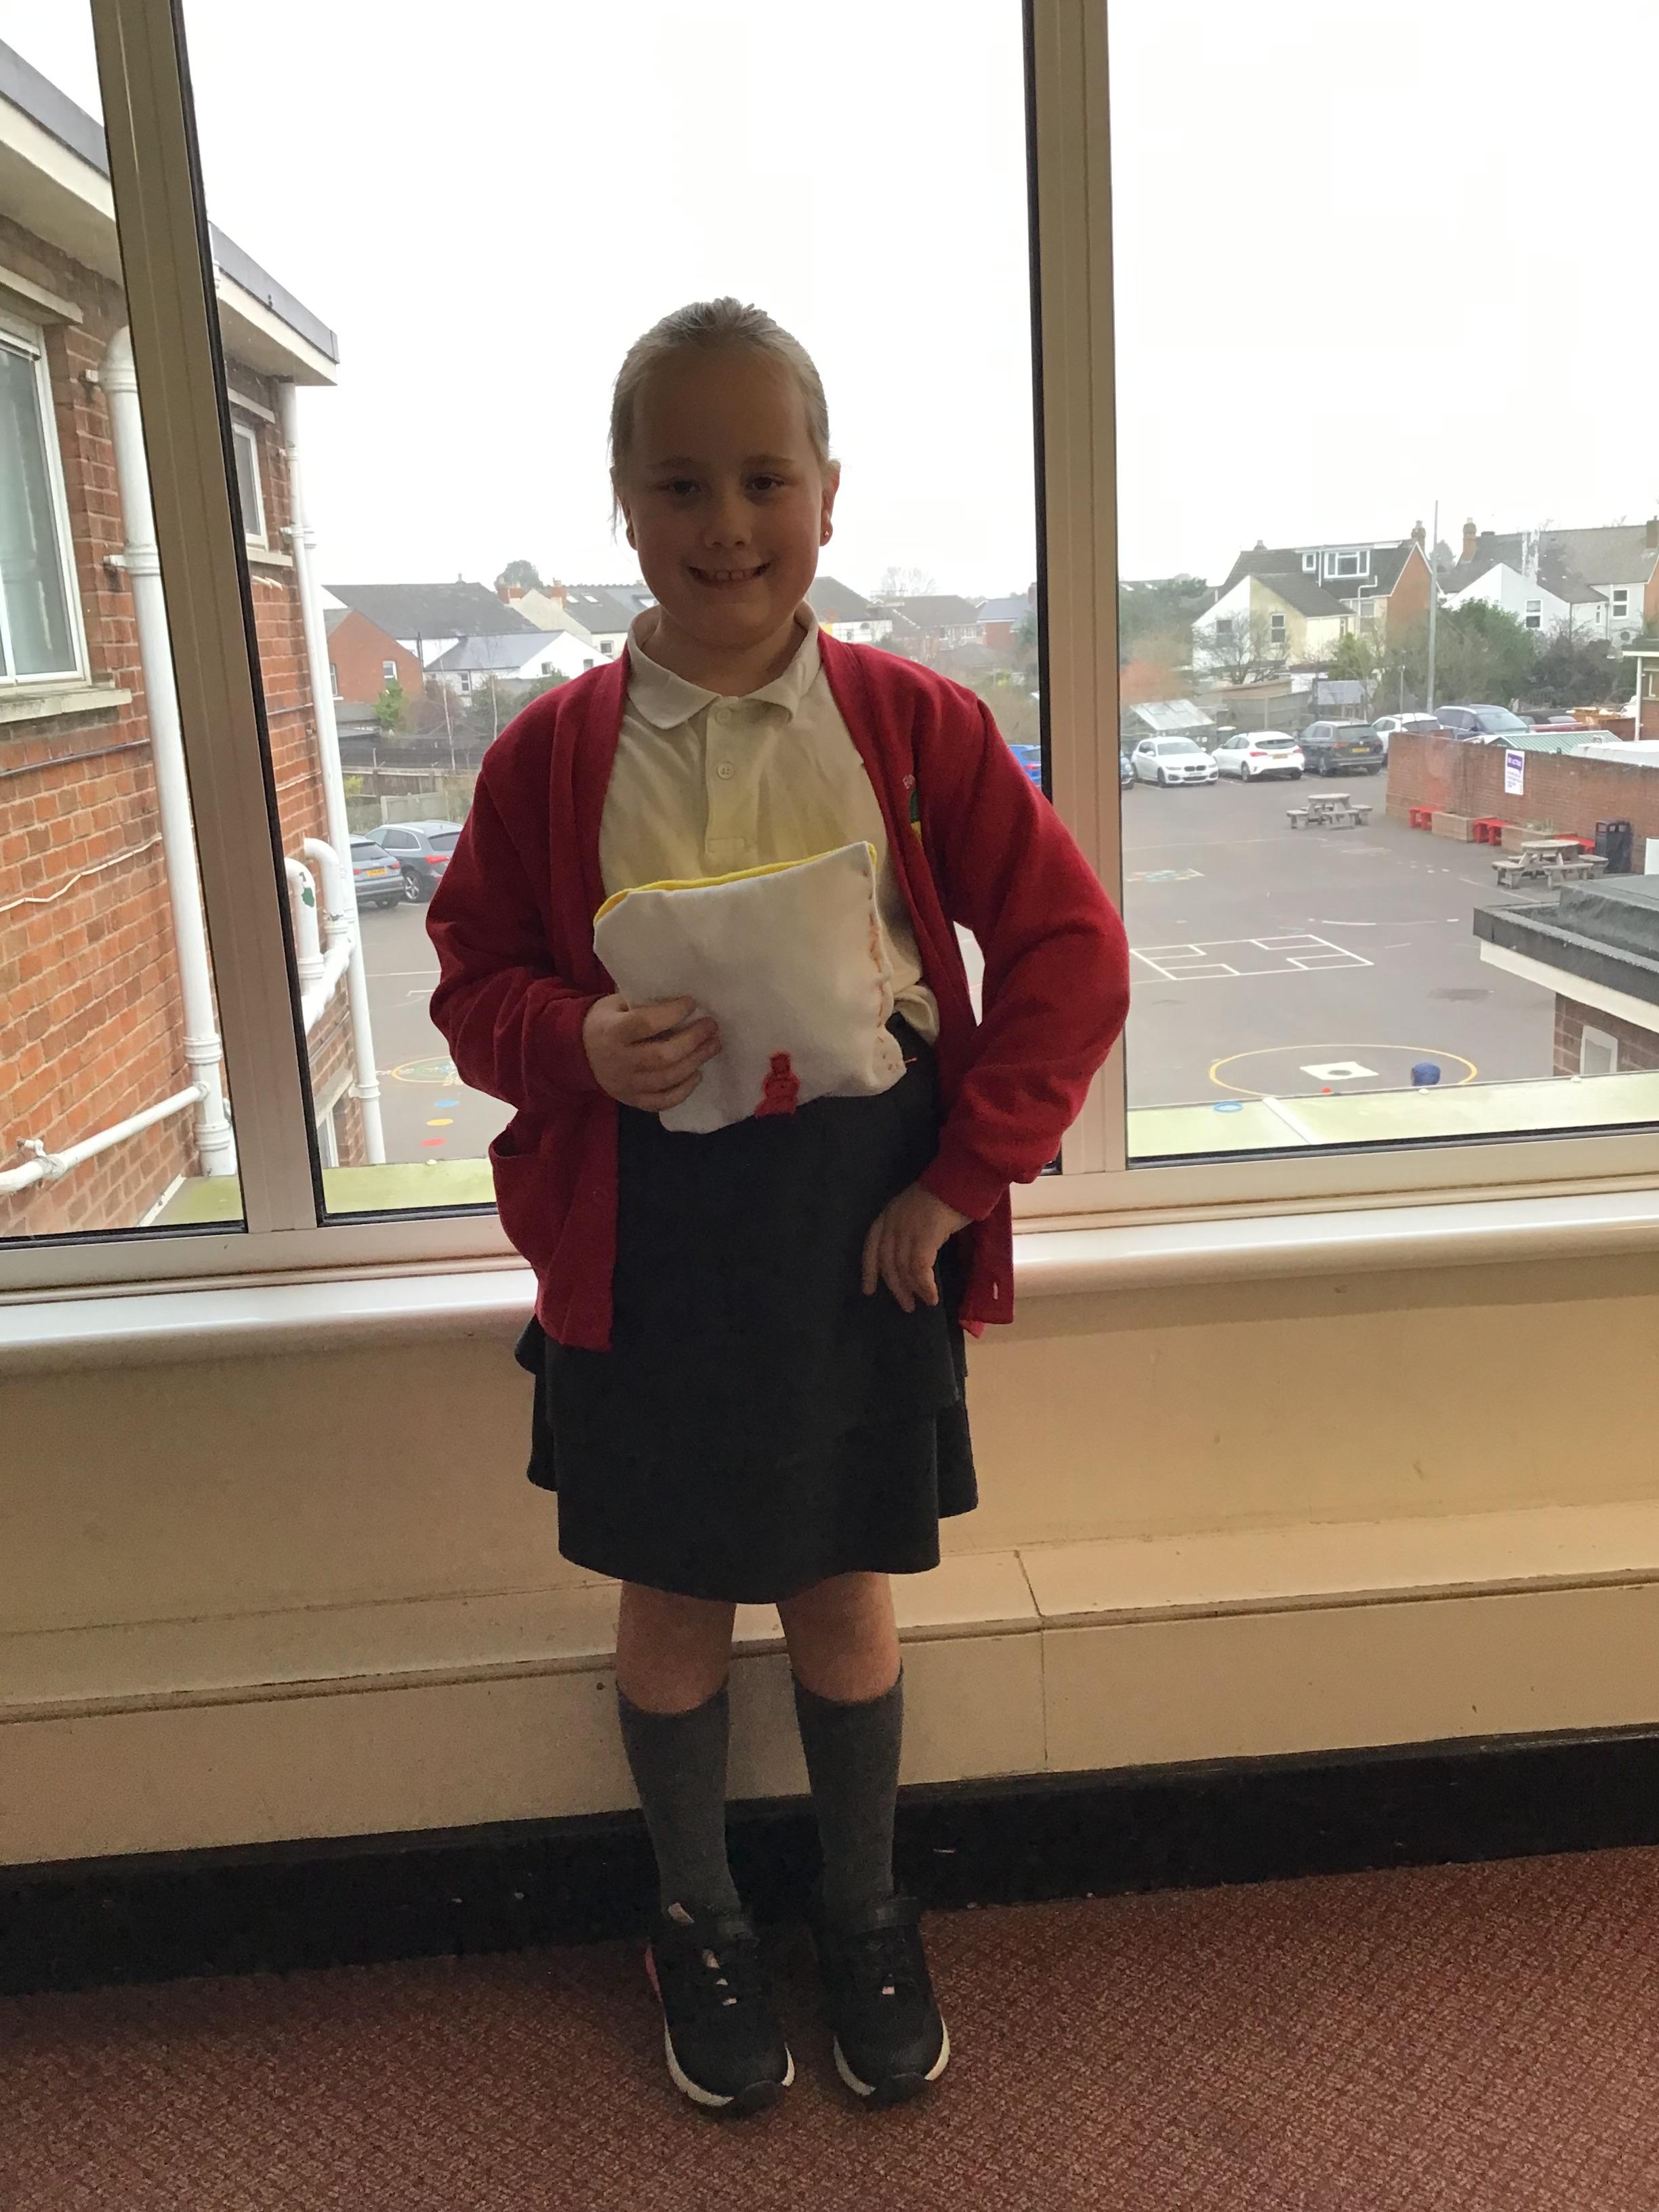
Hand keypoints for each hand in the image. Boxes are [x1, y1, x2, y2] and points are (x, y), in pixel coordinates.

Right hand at [582, 994, 720, 1109]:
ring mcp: (626, 1084)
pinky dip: (684, 1090)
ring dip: (696, 1061)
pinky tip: (697, 1074)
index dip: (672, 1013)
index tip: (691, 1003)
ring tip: (713, 1046)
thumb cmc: (605, 1022)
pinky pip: (663, 1102)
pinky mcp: (633, 1100)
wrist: (578, 1053)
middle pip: (663, 1056)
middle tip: (711, 1027)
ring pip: (667, 1079)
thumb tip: (681, 1001)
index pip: (645, 1024)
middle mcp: (619, 1061)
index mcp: (612, 1032)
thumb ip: (642, 1003)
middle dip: (693, 1040)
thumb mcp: (615, 1004)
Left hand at [862, 1182, 970, 1312]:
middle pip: (887, 1263)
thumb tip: (910, 1259)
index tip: (868, 1290)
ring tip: (922, 1302)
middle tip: (905, 1305)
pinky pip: (919, 1269)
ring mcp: (907, 1230)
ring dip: (912, 1290)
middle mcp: (892, 1223)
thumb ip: (907, 1230)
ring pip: (903, 1269)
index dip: (869, 1270)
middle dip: (895, 1286)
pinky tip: (932, 1296)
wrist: (960, 1181)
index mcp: (887, 1215)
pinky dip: (925, 1286)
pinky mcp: (924, 1238)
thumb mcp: (915, 1210)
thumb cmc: (943, 1195)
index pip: (871, 1247)